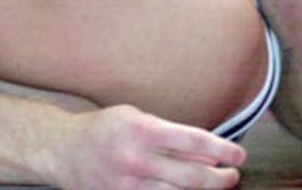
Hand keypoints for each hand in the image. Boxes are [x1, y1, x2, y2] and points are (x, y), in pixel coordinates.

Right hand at [54, 105, 245, 189]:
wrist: (62, 150)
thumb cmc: (105, 129)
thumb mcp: (138, 118)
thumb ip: (171, 136)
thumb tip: (208, 155)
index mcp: (141, 130)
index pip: (193, 140)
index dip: (222, 148)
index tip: (239, 154)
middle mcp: (135, 160)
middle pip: (191, 176)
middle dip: (219, 178)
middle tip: (233, 176)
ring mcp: (126, 186)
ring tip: (216, 184)